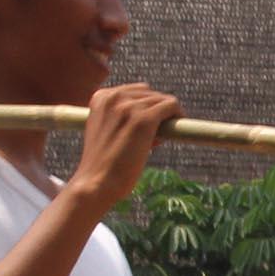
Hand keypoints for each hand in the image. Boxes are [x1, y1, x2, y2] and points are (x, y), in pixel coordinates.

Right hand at [74, 82, 179, 209]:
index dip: (145, 108)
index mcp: (101, 97)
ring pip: (162, 100)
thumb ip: (121, 118)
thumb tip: (155, 118)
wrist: (96, 183)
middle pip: (149, 94)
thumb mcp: (106, 131)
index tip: (148, 127)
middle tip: (156, 136)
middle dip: (156, 111)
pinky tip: (177, 132)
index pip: (134, 92)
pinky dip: (178, 116)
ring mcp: (129, 106)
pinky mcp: (144, 119)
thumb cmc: (102, 165)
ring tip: (160, 140)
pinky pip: (171, 106)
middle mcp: (114, 97)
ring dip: (166, 118)